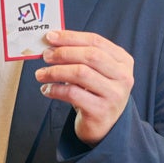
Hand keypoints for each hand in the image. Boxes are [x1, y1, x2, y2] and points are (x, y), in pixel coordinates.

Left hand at [35, 29, 133, 146]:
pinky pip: (73, 94)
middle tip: (45, 55)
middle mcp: (123, 76)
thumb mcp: (94, 71)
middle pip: (90, 55)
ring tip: (41, 74)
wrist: (104, 126)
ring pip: (81, 73)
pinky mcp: (101, 110)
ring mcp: (114, 94)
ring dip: (55, 71)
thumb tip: (51, 42)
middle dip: (63, 53)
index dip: (70, 37)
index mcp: (122, 61)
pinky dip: (55, 90)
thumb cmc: (95, 93)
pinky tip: (46, 90)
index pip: (95, 41)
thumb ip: (79, 55)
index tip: (50, 37)